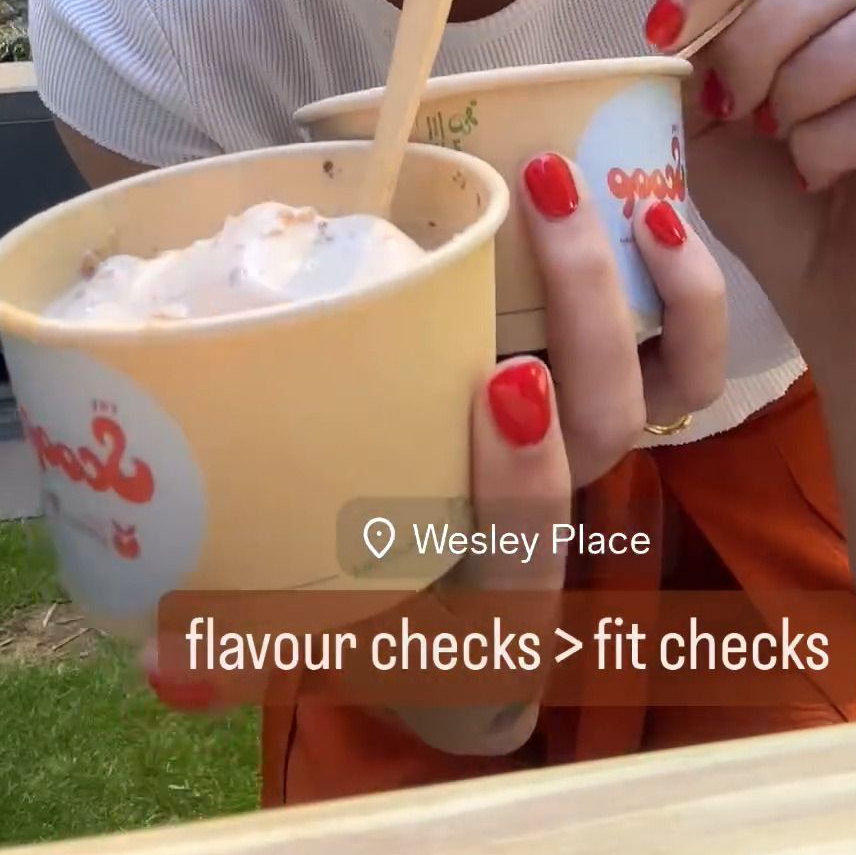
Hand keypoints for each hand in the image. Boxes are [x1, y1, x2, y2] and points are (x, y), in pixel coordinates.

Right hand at [145, 160, 727, 748]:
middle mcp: (558, 524)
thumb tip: (164, 665)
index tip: (505, 381)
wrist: (459, 635)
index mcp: (486, 590)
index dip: (527, 473)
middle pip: (605, 434)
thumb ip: (239, 645)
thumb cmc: (368, 604)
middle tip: (538, 197)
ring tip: (601, 188)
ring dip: (646, 289)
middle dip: (585, 311)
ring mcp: (599, 460)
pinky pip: (691, 367)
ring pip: (665, 393)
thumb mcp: (306, 633)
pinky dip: (691, 296)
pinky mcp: (629, 407)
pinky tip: (657, 218)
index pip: (528, 544)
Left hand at [645, 0, 855, 375]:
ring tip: (774, 131)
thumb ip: (692, 28)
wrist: (828, 300)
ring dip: (808, 78)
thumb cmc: (769, 192)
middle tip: (727, 101)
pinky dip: (831, 141)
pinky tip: (808, 172)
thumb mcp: (700, 109)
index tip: (664, 28)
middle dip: (760, 30)